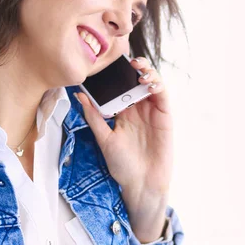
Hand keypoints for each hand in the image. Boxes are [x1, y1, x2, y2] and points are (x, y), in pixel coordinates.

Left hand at [76, 57, 172, 242]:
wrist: (141, 184)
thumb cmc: (122, 165)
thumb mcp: (104, 139)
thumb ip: (94, 117)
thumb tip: (80, 96)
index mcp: (122, 112)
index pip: (119, 87)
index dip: (115, 74)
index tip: (107, 63)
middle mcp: (138, 109)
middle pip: (136, 81)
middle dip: (132, 68)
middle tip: (125, 60)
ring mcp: (152, 112)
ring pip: (151, 84)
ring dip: (147, 72)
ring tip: (138, 68)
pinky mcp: (165, 117)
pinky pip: (163, 96)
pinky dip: (158, 85)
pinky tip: (149, 82)